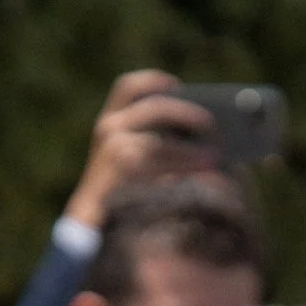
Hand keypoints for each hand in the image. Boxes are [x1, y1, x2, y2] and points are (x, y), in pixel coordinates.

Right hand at [63, 69, 222, 227]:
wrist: (90, 223)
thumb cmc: (121, 188)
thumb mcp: (129, 156)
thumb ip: (156, 138)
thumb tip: (205, 133)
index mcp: (110, 121)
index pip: (129, 87)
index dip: (156, 81)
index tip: (180, 87)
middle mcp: (108, 130)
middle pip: (155, 108)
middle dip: (187, 114)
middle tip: (211, 124)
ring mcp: (113, 153)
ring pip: (161, 143)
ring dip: (191, 150)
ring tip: (215, 158)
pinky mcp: (123, 178)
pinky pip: (162, 171)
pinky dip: (185, 172)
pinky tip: (204, 178)